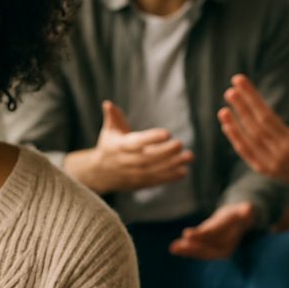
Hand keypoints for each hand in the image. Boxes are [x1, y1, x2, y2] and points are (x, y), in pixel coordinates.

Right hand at [64, 101, 193, 194]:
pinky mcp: (140, 183)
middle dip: (166, 152)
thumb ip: (112, 117)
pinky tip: (184, 171)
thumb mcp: (109, 131)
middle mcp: (127, 161)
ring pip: (154, 171)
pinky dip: (170, 177)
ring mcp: (133, 174)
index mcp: (120, 146)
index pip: (137, 143)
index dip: (151, 138)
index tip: (167, 133)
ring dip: (173, 165)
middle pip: (148, 158)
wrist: (100, 174)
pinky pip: (156, 181)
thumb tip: (108, 104)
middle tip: (180, 144)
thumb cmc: (109, 146)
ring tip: (188, 156)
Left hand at [169, 201, 256, 259]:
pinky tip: (176, 248)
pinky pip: (198, 250)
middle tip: (174, 247)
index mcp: (233, 237)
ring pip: (200, 251)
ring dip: (186, 250)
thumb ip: (246, 211)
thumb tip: (247, 209)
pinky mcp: (209, 248)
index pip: (213, 235)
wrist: (240, 220)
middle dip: (189, 248)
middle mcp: (224, 248)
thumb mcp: (244, 211)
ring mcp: (216, 249)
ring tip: (172, 248)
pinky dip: (187, 249)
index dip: (199, 235)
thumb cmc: (241, 214)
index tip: (186, 234)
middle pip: (205, 248)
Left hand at [218, 75, 288, 201]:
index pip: (267, 117)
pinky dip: (237, 141)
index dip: (252, 99)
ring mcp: (272, 166)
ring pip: (248, 143)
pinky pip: (248, 155)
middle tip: (230, 91)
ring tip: (223, 110)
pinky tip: (228, 127)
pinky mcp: (267, 172)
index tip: (241, 83)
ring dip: (234, 126)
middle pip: (255, 129)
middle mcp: (280, 156)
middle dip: (241, 109)